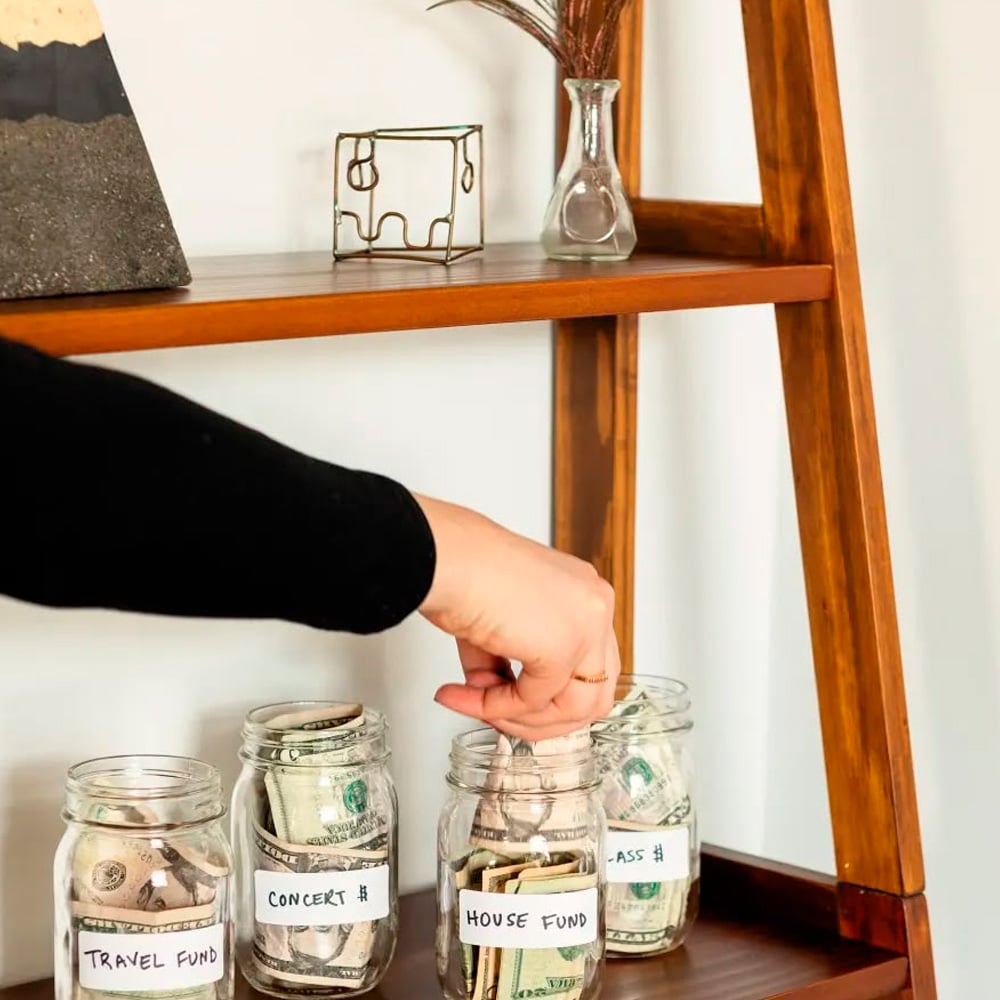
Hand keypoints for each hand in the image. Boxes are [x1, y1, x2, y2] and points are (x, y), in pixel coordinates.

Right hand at [413, 494, 619, 740]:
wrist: (445, 556)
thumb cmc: (462, 569)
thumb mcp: (501, 622)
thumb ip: (510, 662)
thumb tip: (498, 693)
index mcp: (585, 592)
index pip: (590, 665)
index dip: (549, 694)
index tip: (507, 700)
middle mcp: (595, 605)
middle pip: (593, 694)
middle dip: (542, 717)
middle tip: (496, 714)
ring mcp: (587, 625)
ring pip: (574, 708)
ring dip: (520, 718)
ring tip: (476, 707)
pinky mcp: (564, 646)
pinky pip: (533, 701)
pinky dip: (497, 707)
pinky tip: (467, 694)